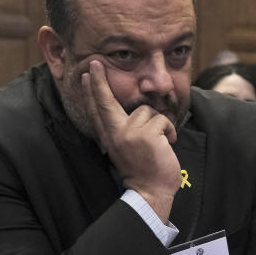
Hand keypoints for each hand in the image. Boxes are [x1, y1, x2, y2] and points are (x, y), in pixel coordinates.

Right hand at [83, 60, 180, 221]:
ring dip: (159, 124)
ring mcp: (129, 133)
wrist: (151, 192)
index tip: (86, 74)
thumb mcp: (126, 148)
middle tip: (94, 62)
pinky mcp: (146, 134)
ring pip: (147, 111)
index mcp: (110, 137)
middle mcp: (115, 133)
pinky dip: (169, 131)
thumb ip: (124, 129)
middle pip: (105, 101)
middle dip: (99, 81)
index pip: (98, 110)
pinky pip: (162, 120)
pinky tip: (167, 144)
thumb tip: (134, 111)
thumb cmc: (143, 170)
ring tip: (159, 142)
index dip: (91, 91)